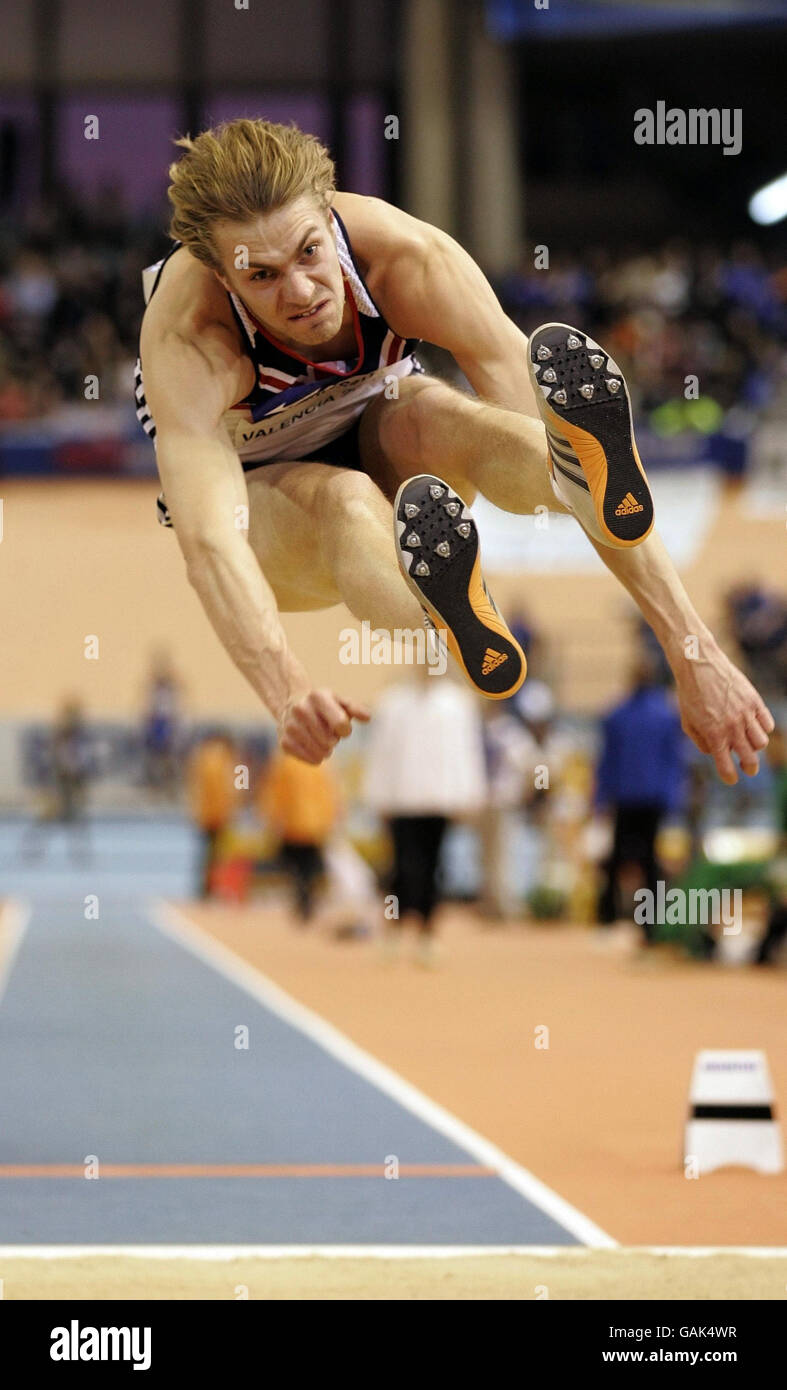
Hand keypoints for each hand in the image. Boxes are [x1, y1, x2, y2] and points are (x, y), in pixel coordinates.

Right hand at [278, 689, 369, 764]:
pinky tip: (312, 746)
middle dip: (334, 739)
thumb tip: (367, 718)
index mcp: (317, 696)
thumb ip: (355, 709)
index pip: (340, 724)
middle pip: (331, 741)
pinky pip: (312, 760)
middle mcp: (301, 709)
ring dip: (326, 749)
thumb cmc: (324, 706)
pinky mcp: (285, 743)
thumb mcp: (340, 702)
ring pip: (322, 753)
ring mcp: (290, 726)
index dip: (345, 730)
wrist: (292, 706)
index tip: (341, 726)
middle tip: (327, 731)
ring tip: (319, 737)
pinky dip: (317, 757)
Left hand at [673, 640, 774, 783]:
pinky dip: (763, 728)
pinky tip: (753, 725)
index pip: (726, 767)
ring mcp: (745, 714)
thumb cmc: (689, 694)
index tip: (731, 779)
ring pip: (762, 742)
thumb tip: (716, 753)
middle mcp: (732, 727)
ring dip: (755, 746)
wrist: (699, 664)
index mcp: (713, 735)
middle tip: (748, 769)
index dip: (730, 777)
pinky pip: (767, 724)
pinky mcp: (754, 701)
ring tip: (748, 741)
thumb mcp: (687, 722)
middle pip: (750, 759)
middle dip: (750, 768)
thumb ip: (701, 742)